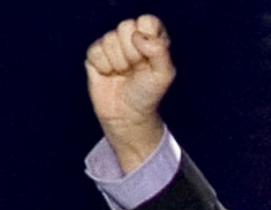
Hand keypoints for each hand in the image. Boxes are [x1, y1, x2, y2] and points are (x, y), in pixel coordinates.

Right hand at [85, 15, 175, 173]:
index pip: (147, 21)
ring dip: (118, 63)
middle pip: (126, 26)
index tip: (149, 57)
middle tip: (136, 69)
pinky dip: (104, 67)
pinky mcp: (95, 55)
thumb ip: (159, 51)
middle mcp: (131, 39)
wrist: (127, 115)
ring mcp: (112, 45)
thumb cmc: (148, 95)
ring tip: (123, 74)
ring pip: (109, 39)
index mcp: (152, 39)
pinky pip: (95, 51)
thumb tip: (138, 36)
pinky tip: (110, 75)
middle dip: (132, 53)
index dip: (147, 38)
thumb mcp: (164, 75)